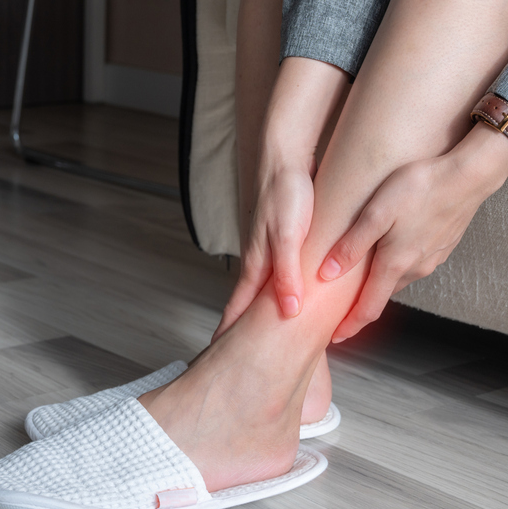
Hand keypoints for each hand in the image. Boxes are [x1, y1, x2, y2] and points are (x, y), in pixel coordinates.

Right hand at [214, 163, 314, 339]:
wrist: (288, 157)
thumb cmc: (287, 192)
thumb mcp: (289, 237)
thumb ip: (287, 274)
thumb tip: (288, 311)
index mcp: (258, 262)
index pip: (240, 305)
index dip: (230, 329)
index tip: (218, 351)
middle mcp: (260, 257)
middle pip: (247, 299)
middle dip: (239, 324)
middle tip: (231, 349)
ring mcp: (269, 246)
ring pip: (262, 285)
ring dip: (257, 306)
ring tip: (255, 327)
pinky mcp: (282, 236)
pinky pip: (276, 269)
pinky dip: (274, 286)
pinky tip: (281, 287)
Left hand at [318, 124, 507, 342]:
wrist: (468, 175)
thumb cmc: (419, 187)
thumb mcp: (376, 213)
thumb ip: (351, 245)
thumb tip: (326, 273)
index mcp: (395, 263)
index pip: (369, 308)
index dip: (350, 325)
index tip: (335, 337)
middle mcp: (415, 268)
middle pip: (382, 293)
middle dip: (362, 302)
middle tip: (340, 304)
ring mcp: (432, 258)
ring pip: (399, 277)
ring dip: (380, 281)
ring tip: (361, 275)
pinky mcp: (442, 245)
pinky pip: (414, 262)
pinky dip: (397, 264)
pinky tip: (390, 248)